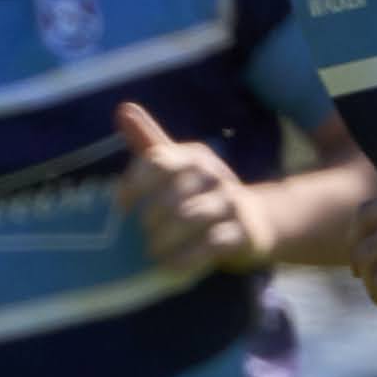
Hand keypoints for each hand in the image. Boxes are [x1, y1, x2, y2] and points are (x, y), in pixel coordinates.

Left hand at [116, 101, 262, 271]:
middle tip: (138, 235)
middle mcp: (214, 175)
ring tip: (150, 252)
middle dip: (151, 216)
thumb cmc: (202, 193)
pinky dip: (186, 259)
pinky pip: (212, 245)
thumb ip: (149, 142)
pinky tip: (169, 268)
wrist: (255, 221)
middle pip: (173, 192)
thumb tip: (122, 109)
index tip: (120, 206)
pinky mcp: (243, 234)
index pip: (158, 161)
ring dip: (165, 238)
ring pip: (191, 217)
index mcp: (194, 156)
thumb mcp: (178, 166)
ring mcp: (230, 204)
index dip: (134, 184)